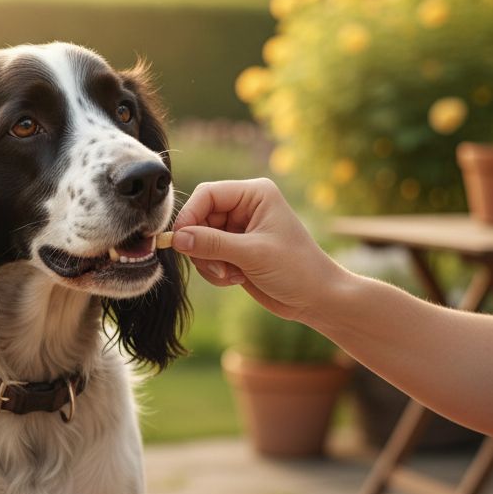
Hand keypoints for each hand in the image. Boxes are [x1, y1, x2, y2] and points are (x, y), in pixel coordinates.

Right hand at [171, 178, 337, 320]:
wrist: (315, 298)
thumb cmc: (296, 269)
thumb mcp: (252, 254)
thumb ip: (212, 244)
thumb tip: (177, 238)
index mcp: (254, 194)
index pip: (207, 194)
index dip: (190, 216)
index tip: (179, 242)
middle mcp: (244, 207)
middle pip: (199, 218)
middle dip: (202, 247)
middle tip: (217, 268)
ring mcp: (238, 230)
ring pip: (199, 241)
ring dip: (208, 263)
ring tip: (230, 275)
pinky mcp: (235, 251)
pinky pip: (207, 257)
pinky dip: (214, 271)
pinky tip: (236, 279)